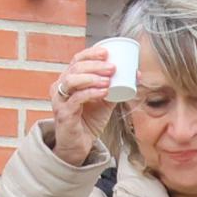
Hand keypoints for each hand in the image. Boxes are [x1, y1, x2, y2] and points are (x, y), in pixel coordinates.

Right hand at [44, 46, 116, 167]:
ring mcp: (60, 100)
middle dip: (96, 65)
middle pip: (75, 67)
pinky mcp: (64, 113)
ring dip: (92, 77)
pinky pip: (76, 99)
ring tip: (108, 79)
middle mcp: (60, 87)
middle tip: (113, 67)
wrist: (79, 144)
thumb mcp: (104, 100)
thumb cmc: (88, 120)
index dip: (91, 53)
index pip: (77, 59)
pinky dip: (91, 93)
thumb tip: (136, 74)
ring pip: (72, 80)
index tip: (107, 52)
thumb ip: (116, 87)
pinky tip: (104, 92)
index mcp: (69, 79)